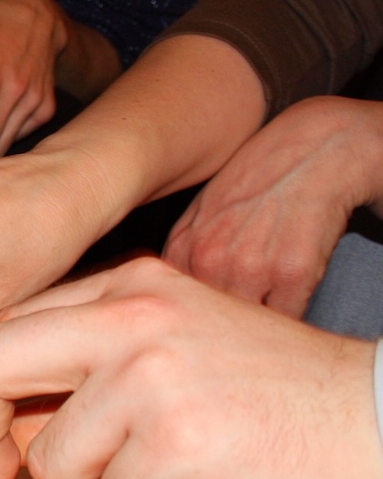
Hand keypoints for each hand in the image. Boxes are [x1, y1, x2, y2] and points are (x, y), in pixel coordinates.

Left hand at [0, 256, 382, 478]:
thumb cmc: (276, 398)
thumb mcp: (175, 346)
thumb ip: (93, 361)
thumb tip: (7, 417)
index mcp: (128, 284)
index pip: (6, 324)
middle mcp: (131, 314)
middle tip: (3, 470)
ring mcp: (152, 373)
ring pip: (50, 457)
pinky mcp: (177, 440)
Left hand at [163, 96, 382, 315]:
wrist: (313, 150)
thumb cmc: (258, 182)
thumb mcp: (202, 213)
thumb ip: (184, 255)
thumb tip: (165, 294)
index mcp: (183, 249)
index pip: (175, 307)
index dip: (191, 317)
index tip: (203, 318)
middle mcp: (210, 260)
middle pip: (209, 323)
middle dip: (222, 328)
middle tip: (238, 320)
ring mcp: (251, 268)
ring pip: (247, 326)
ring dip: (256, 328)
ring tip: (265, 311)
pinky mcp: (294, 273)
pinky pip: (287, 320)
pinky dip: (290, 320)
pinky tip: (290, 298)